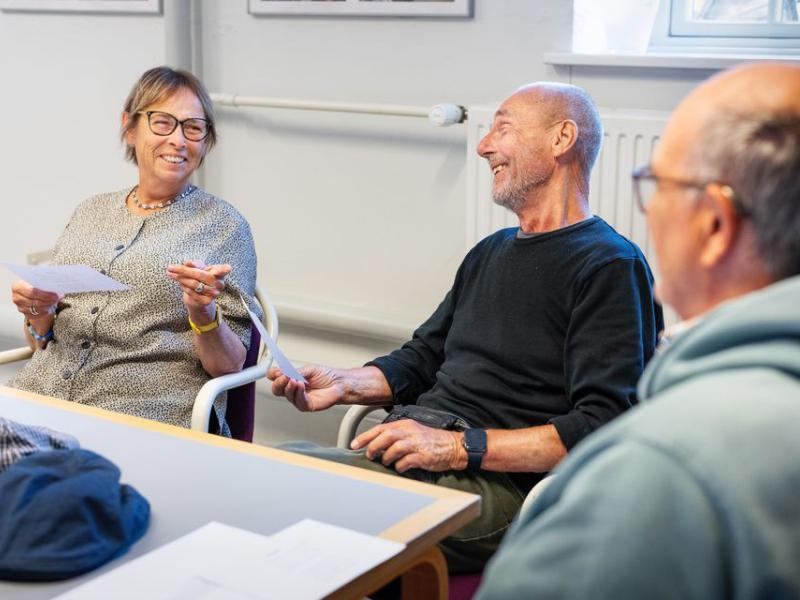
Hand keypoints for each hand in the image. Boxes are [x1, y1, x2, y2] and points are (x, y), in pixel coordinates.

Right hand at [11, 280, 59, 323]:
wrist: (32, 294)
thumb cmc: (35, 286)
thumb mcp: (37, 282)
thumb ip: (43, 284)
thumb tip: (56, 287)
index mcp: (17, 286)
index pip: (31, 292)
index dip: (45, 294)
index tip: (55, 295)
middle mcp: (16, 297)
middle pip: (34, 301)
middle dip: (48, 300)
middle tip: (57, 298)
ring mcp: (19, 306)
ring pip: (36, 309)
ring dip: (48, 306)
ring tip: (55, 301)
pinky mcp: (24, 313)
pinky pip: (36, 315)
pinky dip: (45, 311)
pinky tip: (50, 307)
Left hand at [167, 260, 230, 323]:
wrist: (200, 298)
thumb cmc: (200, 279)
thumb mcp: (199, 269)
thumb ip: (195, 265)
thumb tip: (188, 263)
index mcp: (219, 273)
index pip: (223, 270)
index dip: (224, 270)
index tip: (227, 268)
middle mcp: (219, 284)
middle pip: (201, 275)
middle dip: (184, 270)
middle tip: (170, 267)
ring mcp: (214, 294)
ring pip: (194, 284)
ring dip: (181, 279)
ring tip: (172, 275)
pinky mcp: (206, 302)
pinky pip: (191, 292)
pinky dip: (183, 287)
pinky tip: (180, 283)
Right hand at [267, 364, 346, 411]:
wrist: (339, 383)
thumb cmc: (326, 376)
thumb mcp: (309, 369)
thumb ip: (295, 372)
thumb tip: (284, 372)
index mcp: (291, 379)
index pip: (276, 378)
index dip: (274, 375)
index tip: (276, 371)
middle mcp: (293, 389)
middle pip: (277, 389)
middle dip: (278, 382)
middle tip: (284, 376)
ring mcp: (298, 398)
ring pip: (286, 395)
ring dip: (289, 386)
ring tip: (295, 379)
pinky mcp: (305, 406)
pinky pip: (297, 400)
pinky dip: (298, 392)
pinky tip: (300, 385)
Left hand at [351, 420, 465, 472]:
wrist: (454, 446)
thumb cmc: (433, 441)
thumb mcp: (414, 432)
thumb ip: (397, 436)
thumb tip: (378, 445)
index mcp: (405, 425)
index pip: (380, 428)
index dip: (365, 436)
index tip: (354, 444)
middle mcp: (409, 432)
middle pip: (384, 437)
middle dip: (373, 447)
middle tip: (369, 455)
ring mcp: (416, 444)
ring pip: (393, 449)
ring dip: (386, 458)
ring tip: (386, 463)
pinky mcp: (422, 456)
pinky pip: (405, 462)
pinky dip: (399, 466)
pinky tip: (400, 468)